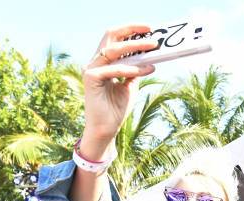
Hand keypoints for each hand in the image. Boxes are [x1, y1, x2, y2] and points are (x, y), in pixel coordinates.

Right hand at [81, 24, 158, 156]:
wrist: (106, 129)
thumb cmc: (116, 109)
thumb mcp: (130, 86)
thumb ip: (135, 71)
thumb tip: (149, 58)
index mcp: (103, 62)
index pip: (115, 39)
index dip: (130, 30)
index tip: (149, 29)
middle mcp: (95, 62)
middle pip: (111, 36)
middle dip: (131, 30)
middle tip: (150, 31)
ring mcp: (91, 69)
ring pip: (113, 50)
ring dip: (135, 47)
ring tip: (153, 47)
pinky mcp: (90, 78)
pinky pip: (113, 69)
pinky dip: (130, 69)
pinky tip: (145, 69)